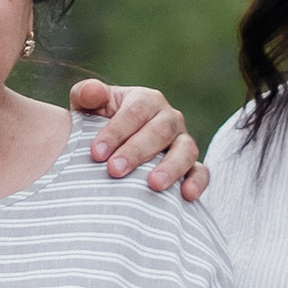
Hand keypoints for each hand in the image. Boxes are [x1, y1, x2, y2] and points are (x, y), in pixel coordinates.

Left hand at [71, 77, 206, 198]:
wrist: (112, 152)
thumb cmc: (97, 126)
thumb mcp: (88, 108)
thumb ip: (86, 94)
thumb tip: (94, 92)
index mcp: (145, 100)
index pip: (135, 111)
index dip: (116, 131)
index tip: (96, 153)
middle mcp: (169, 118)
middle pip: (160, 131)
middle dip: (136, 151)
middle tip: (114, 170)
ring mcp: (183, 142)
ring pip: (185, 150)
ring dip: (171, 167)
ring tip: (153, 184)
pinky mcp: (192, 166)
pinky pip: (201, 172)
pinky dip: (197, 182)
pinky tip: (186, 195)